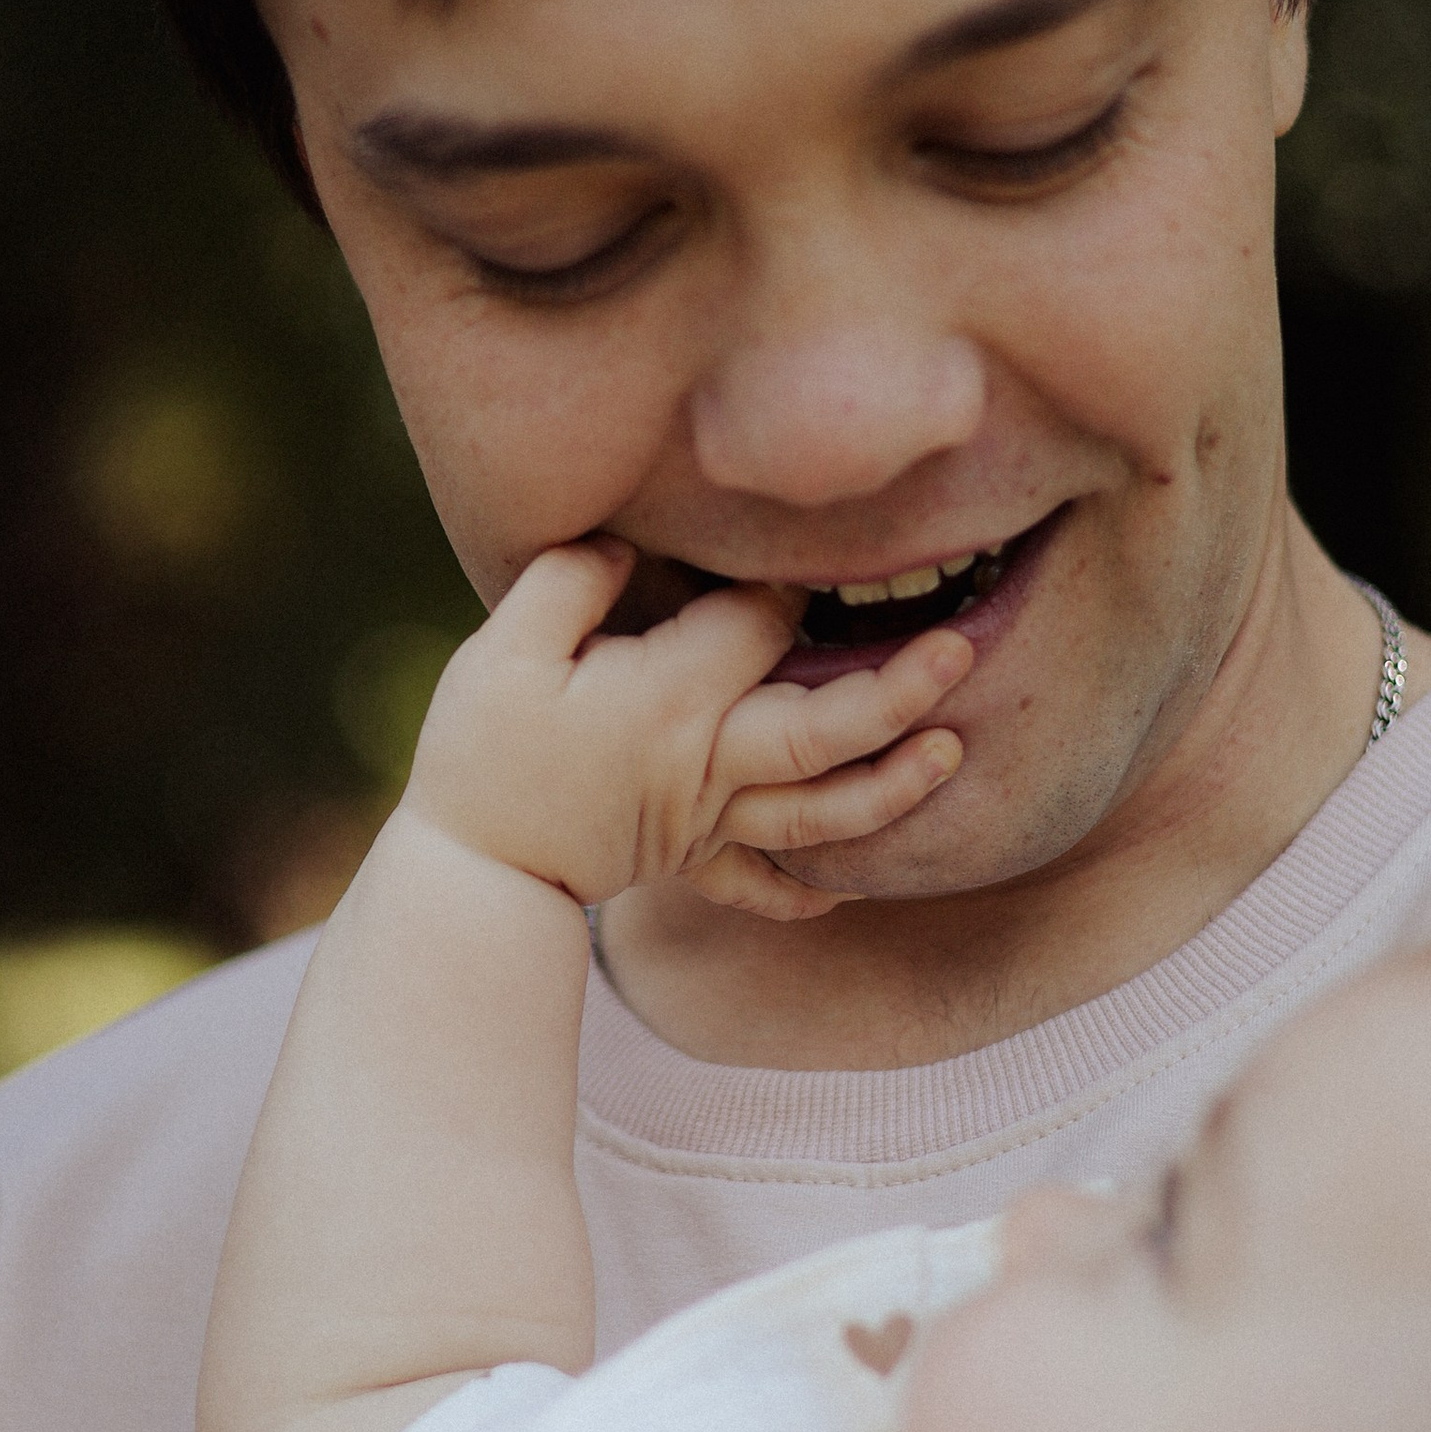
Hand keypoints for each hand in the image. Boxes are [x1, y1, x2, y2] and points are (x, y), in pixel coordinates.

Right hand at [407, 539, 971, 919]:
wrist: (469, 874)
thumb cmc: (482, 754)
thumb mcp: (502, 650)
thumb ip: (568, 582)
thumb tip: (623, 541)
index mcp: (671, 698)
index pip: (758, 625)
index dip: (787, 582)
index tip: (809, 546)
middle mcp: (708, 762)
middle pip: (824, 725)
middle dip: (898, 690)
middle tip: (961, 653)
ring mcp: (706, 820)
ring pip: (820, 810)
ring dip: (892, 788)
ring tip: (952, 755)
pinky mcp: (689, 860)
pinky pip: (761, 883)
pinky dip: (807, 890)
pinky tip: (849, 886)